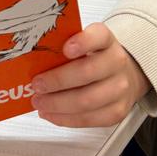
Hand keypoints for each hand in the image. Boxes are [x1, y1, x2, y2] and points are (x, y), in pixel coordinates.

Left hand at [30, 23, 150, 127]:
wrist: (123, 75)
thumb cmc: (94, 57)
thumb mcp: (83, 43)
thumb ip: (64, 46)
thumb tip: (34, 59)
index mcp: (106, 39)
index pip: (99, 36)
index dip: (83, 42)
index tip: (65, 49)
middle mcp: (117, 62)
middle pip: (87, 72)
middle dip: (58, 81)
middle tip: (37, 85)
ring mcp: (120, 88)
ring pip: (86, 100)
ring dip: (58, 103)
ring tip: (39, 102)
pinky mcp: (117, 111)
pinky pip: (89, 119)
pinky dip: (65, 118)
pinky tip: (51, 114)